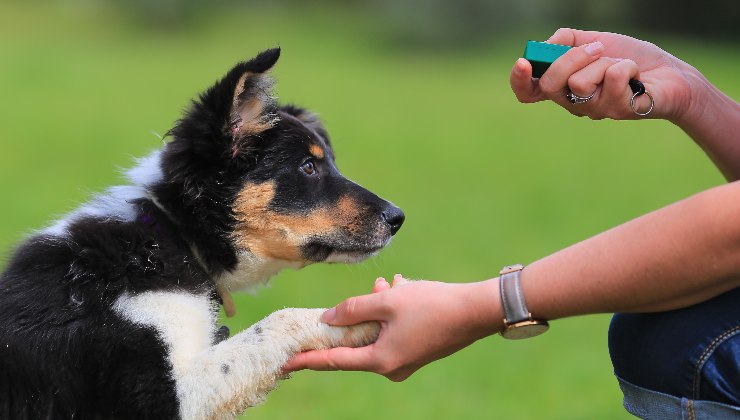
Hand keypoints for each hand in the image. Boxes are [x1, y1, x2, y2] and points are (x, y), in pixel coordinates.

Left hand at [282, 275, 501, 380]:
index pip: (334, 361)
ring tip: (387, 285)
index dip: (307, 360)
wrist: (477, 311)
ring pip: (377, 332)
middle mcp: (392, 366)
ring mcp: (406, 360)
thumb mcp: (387, 301)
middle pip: (356, 344)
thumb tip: (327, 318)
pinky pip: (393, 331)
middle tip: (356, 297)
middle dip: (353, 317)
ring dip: (377, 308)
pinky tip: (400, 288)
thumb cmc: (432, 305)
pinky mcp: (417, 350)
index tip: (285, 362)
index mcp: (380, 360)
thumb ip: (353, 308)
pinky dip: (392, 312)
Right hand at [510, 28, 697, 121]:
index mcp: (564, 87)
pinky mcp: (619, 111)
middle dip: (571, 58)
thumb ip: (567, 41)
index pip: (528, 92)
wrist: (671, 73)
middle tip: (596, 49)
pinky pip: (612, 78)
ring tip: (621, 65)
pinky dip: (627, 65)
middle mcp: (574, 103)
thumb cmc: (631, 58)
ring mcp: (596, 110)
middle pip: (550, 85)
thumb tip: (546, 46)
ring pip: (580, 82)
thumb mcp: (595, 41)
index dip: (519, 81)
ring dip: (605, 62)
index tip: (523, 63)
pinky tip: (637, 75)